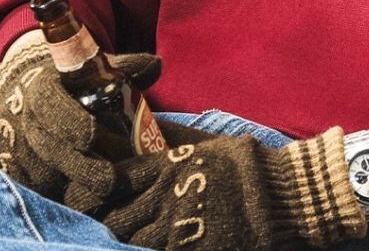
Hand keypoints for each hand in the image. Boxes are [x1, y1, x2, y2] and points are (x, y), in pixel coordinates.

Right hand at [0, 36, 160, 201]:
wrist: (31, 98)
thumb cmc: (75, 83)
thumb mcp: (97, 70)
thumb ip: (127, 66)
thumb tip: (157, 65)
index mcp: (44, 88)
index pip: (50, 103)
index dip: (69, 120)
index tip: (91, 135)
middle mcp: (28, 119)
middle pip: (48, 147)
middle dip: (79, 165)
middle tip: (109, 180)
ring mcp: (21, 147)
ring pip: (42, 172)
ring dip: (73, 184)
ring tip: (105, 191)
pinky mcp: (22, 170)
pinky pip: (38, 187)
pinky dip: (62, 194)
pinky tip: (88, 200)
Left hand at [64, 124, 368, 250]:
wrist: (279, 194)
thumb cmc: (246, 163)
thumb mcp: (206, 144)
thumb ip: (173, 143)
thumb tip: (146, 129)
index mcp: (167, 167)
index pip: (116, 180)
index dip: (96, 190)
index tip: (89, 195)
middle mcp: (164, 197)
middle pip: (116, 217)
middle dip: (106, 223)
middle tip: (100, 225)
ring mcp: (176, 229)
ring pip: (130, 242)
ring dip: (124, 241)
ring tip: (119, 238)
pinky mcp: (190, 250)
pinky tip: (150, 245)